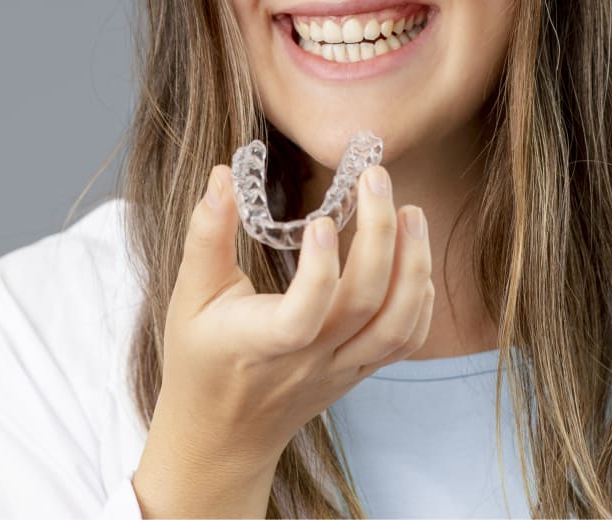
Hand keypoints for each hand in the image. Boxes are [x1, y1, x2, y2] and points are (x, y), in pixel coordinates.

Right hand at [154, 162, 432, 468]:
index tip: (322, 218)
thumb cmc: (201, 356)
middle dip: (380, 235)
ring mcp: (342, 368)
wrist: (223, 435)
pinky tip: (414, 256)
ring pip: (396, 326)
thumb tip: (223, 175)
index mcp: (260, 343)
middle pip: (364, 305)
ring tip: (411, 213)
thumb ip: (207, 235)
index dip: (319, 270)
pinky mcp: (360, 370)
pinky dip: (420, 299)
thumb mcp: (190, 295)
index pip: (302, 316)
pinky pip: (405, 341)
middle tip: (376, 178)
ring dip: (414, 265)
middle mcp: (309, 360)